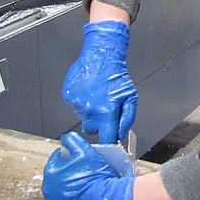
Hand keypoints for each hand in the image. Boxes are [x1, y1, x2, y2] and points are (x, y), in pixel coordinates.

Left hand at [42, 131, 134, 199]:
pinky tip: (83, 194)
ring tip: (84, 182)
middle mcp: (49, 190)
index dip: (69, 155)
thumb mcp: (85, 150)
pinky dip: (71, 199)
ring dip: (69, 184)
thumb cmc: (98, 177)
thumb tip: (66, 138)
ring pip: (60, 189)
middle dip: (68, 170)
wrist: (109, 199)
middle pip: (57, 174)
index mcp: (51, 173)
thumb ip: (72, 140)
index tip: (79, 157)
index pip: (57, 158)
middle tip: (83, 170)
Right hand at [62, 20, 137, 143]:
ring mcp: (76, 104)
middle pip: (91, 130)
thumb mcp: (130, 98)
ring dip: (89, 111)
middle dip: (98, 124)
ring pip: (83, 117)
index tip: (109, 143)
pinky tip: (88, 91)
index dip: (108, 143)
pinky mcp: (68, 97)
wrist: (101, 56)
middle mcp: (89, 111)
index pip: (106, 139)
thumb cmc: (117, 76)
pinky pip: (74, 106)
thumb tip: (120, 136)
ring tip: (96, 95)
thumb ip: (126, 119)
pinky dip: (81, 102)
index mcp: (106, 113)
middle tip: (104, 109)